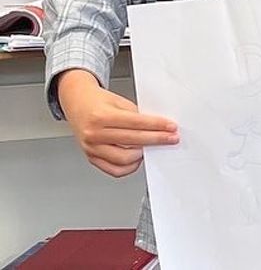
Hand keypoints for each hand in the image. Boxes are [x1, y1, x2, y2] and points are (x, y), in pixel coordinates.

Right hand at [57, 68, 178, 177]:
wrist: (77, 104)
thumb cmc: (98, 102)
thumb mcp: (119, 102)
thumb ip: (137, 116)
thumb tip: (158, 127)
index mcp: (101, 116)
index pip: (136, 123)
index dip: (157, 125)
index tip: (171, 127)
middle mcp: (94, 134)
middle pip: (132, 141)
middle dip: (156, 139)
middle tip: (171, 138)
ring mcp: (91, 148)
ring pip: (123, 159)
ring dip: (143, 154)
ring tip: (153, 146)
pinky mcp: (91, 158)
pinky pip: (114, 170)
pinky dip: (130, 166)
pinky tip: (138, 157)